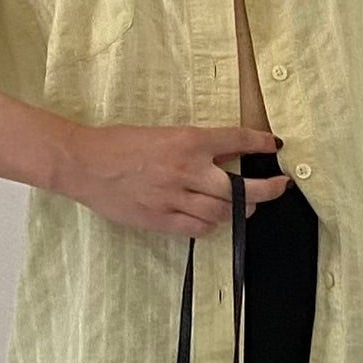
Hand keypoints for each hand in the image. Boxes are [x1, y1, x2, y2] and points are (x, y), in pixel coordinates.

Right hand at [51, 121, 289, 235]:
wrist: (84, 163)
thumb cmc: (119, 144)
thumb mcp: (162, 134)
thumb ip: (193, 146)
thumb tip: (224, 156)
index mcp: (187, 140)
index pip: (236, 140)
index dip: (260, 143)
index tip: (274, 145)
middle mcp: (186, 169)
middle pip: (240, 188)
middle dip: (266, 190)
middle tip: (278, 188)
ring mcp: (174, 197)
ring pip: (223, 212)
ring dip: (240, 211)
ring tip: (247, 207)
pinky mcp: (161, 219)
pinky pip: (198, 228)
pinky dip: (212, 225)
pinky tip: (214, 220)